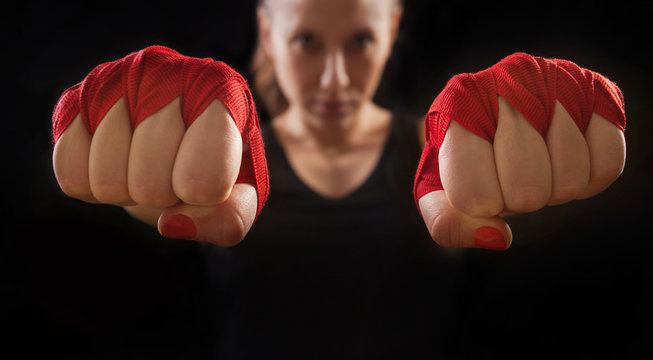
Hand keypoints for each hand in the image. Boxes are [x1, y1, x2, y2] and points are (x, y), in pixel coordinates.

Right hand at [52, 46, 267, 245]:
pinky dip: (93, 186)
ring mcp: (114, 81)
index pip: (204, 177)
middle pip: (150, 187)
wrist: (177, 136)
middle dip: (164, 197)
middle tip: (175, 171)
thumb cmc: (214, 164)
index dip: (202, 198)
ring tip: (147, 163)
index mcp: (222, 89)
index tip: (208, 182)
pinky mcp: (75, 100)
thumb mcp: (239, 197)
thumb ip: (225, 220)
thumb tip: (171, 224)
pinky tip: (116, 159)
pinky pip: (71, 175)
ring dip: (128, 191)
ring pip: (107, 182)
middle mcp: (165, 70)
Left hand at [415, 53, 625, 249]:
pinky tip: (564, 158)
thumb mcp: (441, 195)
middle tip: (508, 174)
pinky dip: (588, 178)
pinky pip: (608, 166)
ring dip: (553, 188)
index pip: (475, 197)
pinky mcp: (597, 91)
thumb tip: (498, 236)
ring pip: (570, 181)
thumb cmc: (466, 161)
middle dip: (518, 200)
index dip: (481, 205)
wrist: (495, 116)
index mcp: (457, 108)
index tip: (476, 181)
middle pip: (527, 193)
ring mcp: (555, 80)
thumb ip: (449, 226)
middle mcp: (506, 82)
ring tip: (536, 162)